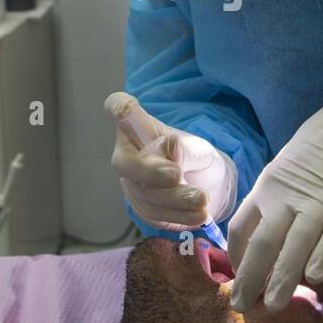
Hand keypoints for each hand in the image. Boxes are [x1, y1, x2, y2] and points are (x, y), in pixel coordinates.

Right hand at [106, 92, 236, 229]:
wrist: (204, 185)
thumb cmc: (194, 157)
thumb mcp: (198, 148)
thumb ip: (185, 150)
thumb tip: (171, 149)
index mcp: (138, 128)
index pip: (120, 110)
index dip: (119, 108)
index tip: (124, 106)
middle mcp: (127, 154)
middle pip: (127, 163)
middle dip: (151, 171)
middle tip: (177, 174)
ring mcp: (131, 183)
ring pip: (144, 193)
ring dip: (175, 199)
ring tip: (202, 199)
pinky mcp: (141, 207)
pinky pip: (156, 214)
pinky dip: (179, 216)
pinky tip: (199, 215)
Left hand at [227, 89, 322, 311]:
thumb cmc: (316, 154)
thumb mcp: (284, 173)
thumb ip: (273, 205)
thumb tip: (260, 244)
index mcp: (267, 188)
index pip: (242, 226)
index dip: (236, 256)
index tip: (237, 279)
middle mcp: (287, 195)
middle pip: (263, 240)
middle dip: (250, 276)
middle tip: (241, 307)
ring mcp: (320, 199)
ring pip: (296, 241)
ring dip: (284, 275)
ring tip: (274, 305)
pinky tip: (315, 275)